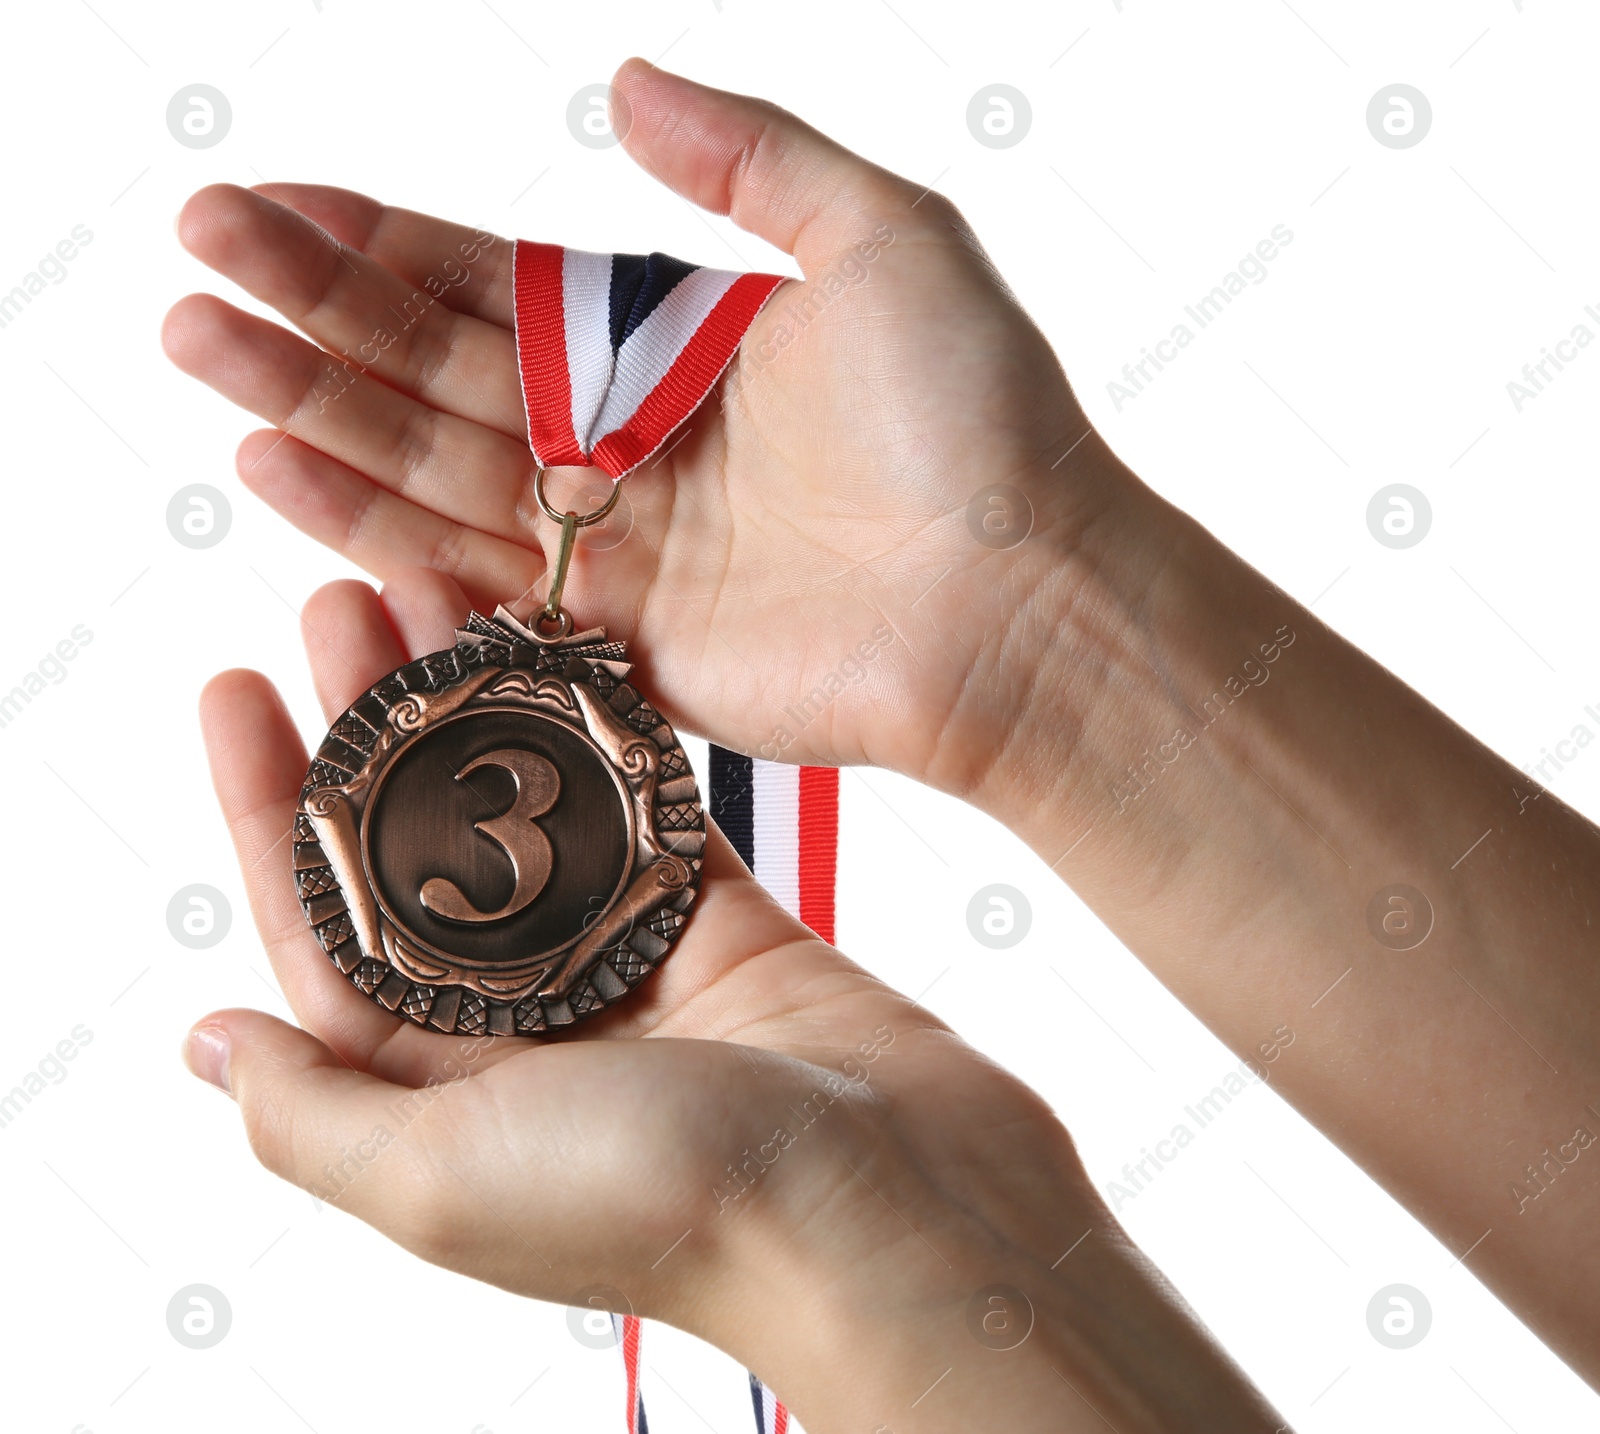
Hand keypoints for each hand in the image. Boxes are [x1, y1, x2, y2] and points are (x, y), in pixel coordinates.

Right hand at [161, 57, 1125, 794]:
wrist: (1024, 598)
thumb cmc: (980, 416)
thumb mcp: (884, 234)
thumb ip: (751, 154)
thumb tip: (621, 79)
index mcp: (680, 343)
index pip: (496, 282)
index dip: (380, 241)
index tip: (269, 203)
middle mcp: (633, 442)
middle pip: (439, 369)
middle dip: (313, 316)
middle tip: (194, 264)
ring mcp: (616, 547)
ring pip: (432, 468)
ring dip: (312, 412)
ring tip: (202, 352)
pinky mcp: (616, 642)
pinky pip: (472, 579)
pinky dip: (372, 530)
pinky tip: (276, 474)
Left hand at [184, 567, 1281, 1432]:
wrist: (895, 1207)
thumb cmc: (666, 1208)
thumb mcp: (441, 1180)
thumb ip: (312, 1114)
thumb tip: (208, 1041)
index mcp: (439, 1083)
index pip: (316, 922)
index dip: (267, 802)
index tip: (237, 686)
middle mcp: (523, 1018)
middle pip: (421, 843)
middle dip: (371, 724)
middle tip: (343, 600)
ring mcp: (625, 961)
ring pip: (532, 805)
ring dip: (482, 704)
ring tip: (443, 592)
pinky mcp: (718, 918)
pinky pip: (644, 802)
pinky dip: (606, 726)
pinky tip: (567, 646)